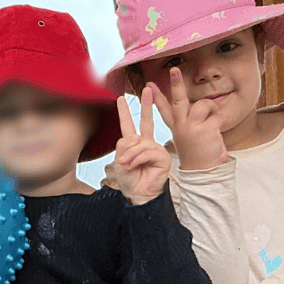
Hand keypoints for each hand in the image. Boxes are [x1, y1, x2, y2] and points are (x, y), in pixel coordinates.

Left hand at [110, 85, 170, 204]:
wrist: (138, 194)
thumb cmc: (129, 179)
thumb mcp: (120, 161)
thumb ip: (124, 146)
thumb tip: (133, 137)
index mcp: (134, 144)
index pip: (129, 125)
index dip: (125, 112)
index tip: (120, 98)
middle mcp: (146, 143)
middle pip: (146, 121)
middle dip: (146, 104)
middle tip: (148, 88)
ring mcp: (156, 149)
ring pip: (140, 143)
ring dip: (130, 155)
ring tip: (126, 165)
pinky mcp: (163, 156)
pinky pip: (147, 151)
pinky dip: (137, 158)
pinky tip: (135, 165)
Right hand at [151, 67, 228, 170]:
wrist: (204, 171)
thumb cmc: (200, 153)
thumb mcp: (189, 136)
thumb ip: (191, 120)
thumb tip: (202, 105)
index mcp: (177, 126)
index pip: (164, 108)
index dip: (157, 96)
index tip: (149, 85)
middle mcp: (181, 124)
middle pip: (178, 99)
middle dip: (176, 83)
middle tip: (174, 69)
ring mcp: (191, 127)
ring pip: (204, 104)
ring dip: (213, 109)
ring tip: (214, 122)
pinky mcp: (205, 129)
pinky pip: (219, 114)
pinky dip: (223, 118)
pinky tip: (219, 129)